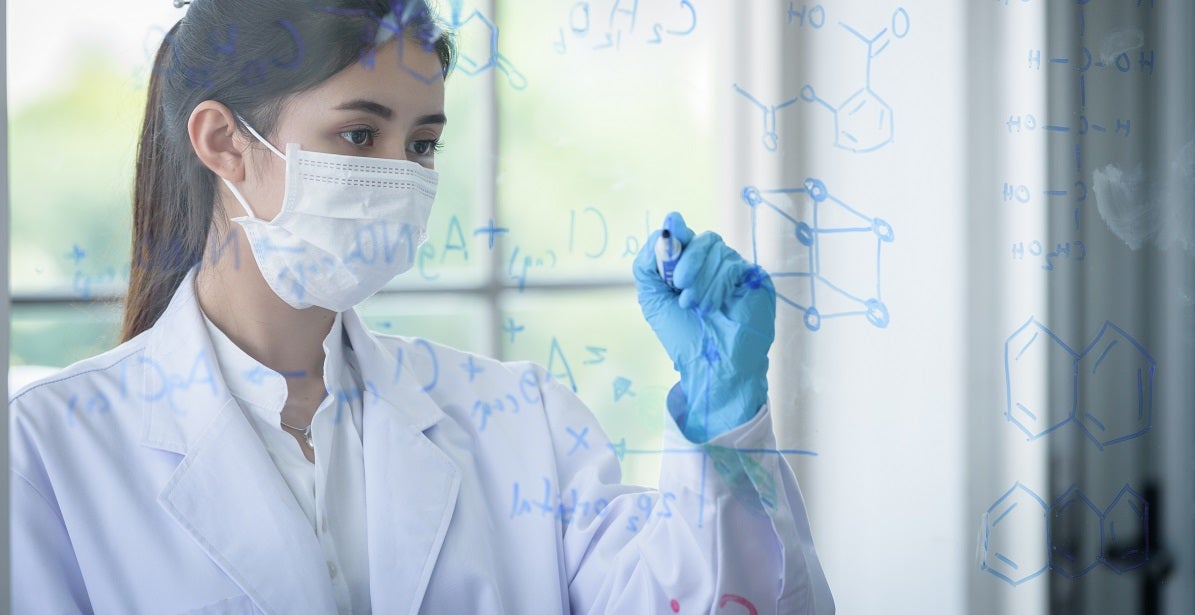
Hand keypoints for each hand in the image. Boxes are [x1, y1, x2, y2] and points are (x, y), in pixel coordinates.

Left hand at [633, 212, 776, 442]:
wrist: (712, 365)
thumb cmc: (683, 337)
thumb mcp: (654, 301)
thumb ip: (648, 266)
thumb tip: (661, 231)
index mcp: (691, 268)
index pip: (687, 237)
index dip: (677, 234)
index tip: (670, 236)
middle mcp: (715, 267)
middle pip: (703, 239)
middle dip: (688, 260)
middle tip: (679, 285)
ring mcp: (737, 271)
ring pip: (718, 251)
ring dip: (702, 279)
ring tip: (696, 306)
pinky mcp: (755, 279)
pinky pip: (734, 264)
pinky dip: (717, 284)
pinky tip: (713, 306)